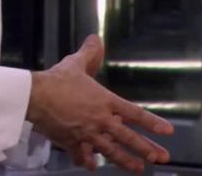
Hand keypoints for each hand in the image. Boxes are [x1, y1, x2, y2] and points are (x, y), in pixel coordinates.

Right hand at [26, 35, 174, 172]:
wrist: (34, 96)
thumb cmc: (57, 80)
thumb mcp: (77, 63)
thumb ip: (90, 53)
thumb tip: (95, 39)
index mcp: (107, 101)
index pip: (136, 114)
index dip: (153, 123)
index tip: (168, 132)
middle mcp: (101, 120)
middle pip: (128, 137)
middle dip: (147, 148)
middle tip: (162, 158)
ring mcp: (87, 133)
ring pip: (110, 150)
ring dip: (125, 161)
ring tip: (139, 169)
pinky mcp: (70, 142)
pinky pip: (81, 155)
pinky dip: (87, 161)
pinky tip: (93, 167)